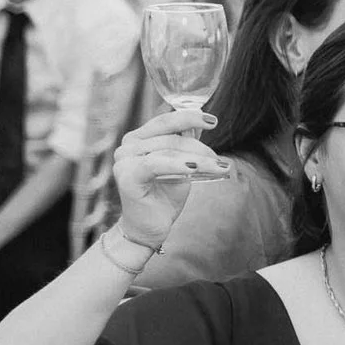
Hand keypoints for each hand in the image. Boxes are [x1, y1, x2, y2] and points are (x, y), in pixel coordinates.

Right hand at [109, 107, 232, 248]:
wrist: (149, 227)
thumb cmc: (164, 195)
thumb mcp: (180, 165)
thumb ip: (185, 144)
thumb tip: (200, 123)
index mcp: (137, 139)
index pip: (165, 121)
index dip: (189, 117)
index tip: (213, 121)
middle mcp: (127, 146)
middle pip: (171, 138)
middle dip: (200, 148)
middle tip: (220, 160)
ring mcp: (124, 161)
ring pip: (168, 150)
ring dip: (199, 159)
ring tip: (220, 167)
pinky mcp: (127, 177)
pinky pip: (156, 164)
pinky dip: (178, 164)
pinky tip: (194, 169)